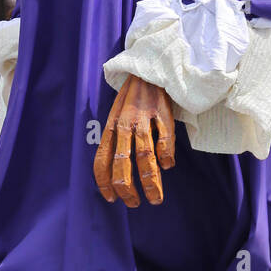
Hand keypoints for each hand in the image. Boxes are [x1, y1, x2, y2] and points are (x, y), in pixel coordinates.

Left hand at [93, 75, 174, 207]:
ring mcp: (143, 117)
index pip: (102, 159)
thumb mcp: (118, 117)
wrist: (148, 67)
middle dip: (126, 188)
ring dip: (150, 180)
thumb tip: (115, 174)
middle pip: (122, 161)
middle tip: (134, 203)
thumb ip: (116, 141)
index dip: (104, 182)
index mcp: (111, 126)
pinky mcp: (162, 111)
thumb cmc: (133, 99)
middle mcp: (125, 124)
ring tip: (155, 198)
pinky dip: (166, 154)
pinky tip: (167, 165)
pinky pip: (164, 137)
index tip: (111, 199)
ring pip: (144, 155)